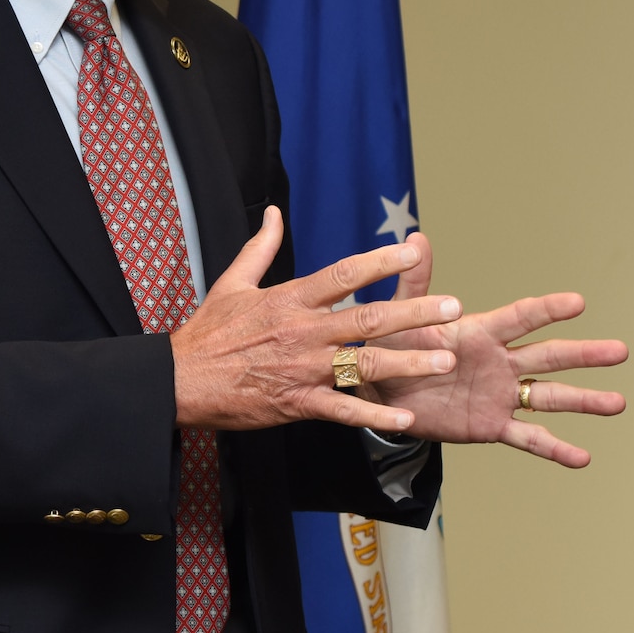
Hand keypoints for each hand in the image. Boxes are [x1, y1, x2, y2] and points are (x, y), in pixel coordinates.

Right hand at [171, 208, 461, 433]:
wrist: (181, 380)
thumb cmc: (207, 332)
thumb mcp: (232, 282)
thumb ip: (261, 248)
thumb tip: (274, 213)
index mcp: (288, 299)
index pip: (342, 274)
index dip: (378, 262)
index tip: (411, 252)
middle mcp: (302, 331)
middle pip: (366, 318)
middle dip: (413, 312)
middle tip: (452, 308)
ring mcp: (302, 368)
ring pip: (364, 363)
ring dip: (407, 361)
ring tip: (444, 358)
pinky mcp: (298, 402)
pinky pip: (343, 409)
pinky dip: (375, 415)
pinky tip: (406, 419)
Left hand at [365, 232, 628, 466]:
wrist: (381, 393)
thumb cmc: (393, 346)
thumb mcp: (400, 316)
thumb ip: (414, 284)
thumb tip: (416, 237)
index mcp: (481, 332)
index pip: (521, 318)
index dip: (547, 309)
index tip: (579, 302)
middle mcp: (500, 361)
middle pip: (549, 355)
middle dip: (584, 354)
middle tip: (620, 351)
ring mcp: (501, 394)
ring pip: (550, 396)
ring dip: (584, 400)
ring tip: (618, 402)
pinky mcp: (493, 425)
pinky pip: (529, 438)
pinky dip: (555, 449)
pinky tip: (582, 458)